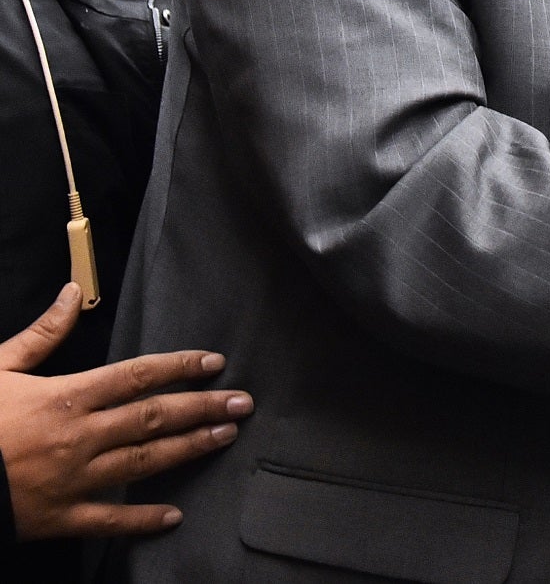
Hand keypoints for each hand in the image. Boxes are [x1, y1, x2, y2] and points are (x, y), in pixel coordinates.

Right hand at [0, 284, 251, 538]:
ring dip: (189, 449)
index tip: (213, 364)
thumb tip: (72, 293)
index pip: (137, 376)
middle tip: (242, 403)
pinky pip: (107, 520)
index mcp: (66, 397)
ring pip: (144, 462)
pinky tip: (173, 516)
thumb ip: (41, 334)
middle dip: (202, 408)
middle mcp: (78, 437)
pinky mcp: (57, 517)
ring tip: (226, 437)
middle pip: (153, 417)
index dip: (179, 368)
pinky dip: (141, 520)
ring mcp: (71, 480)